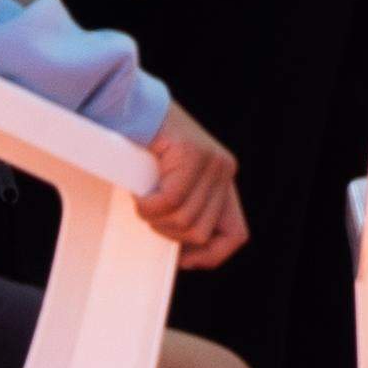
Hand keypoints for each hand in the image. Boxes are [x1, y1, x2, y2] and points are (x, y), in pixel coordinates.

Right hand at [138, 109, 248, 265]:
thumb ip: (189, 212)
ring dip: (154, 218)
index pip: (235, 235)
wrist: (132, 109)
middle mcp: (224, 170)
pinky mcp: (192, 154)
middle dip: (169, 233)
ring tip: (144, 200)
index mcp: (224, 180)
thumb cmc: (146, 151)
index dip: (210, 255)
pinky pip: (169, 201)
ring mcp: (211, 161)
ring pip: (183, 219)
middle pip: (200, 232)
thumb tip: (189, 257)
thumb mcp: (176, 188)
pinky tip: (140, 193)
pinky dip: (148, 205)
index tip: (183, 259)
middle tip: (151, 215)